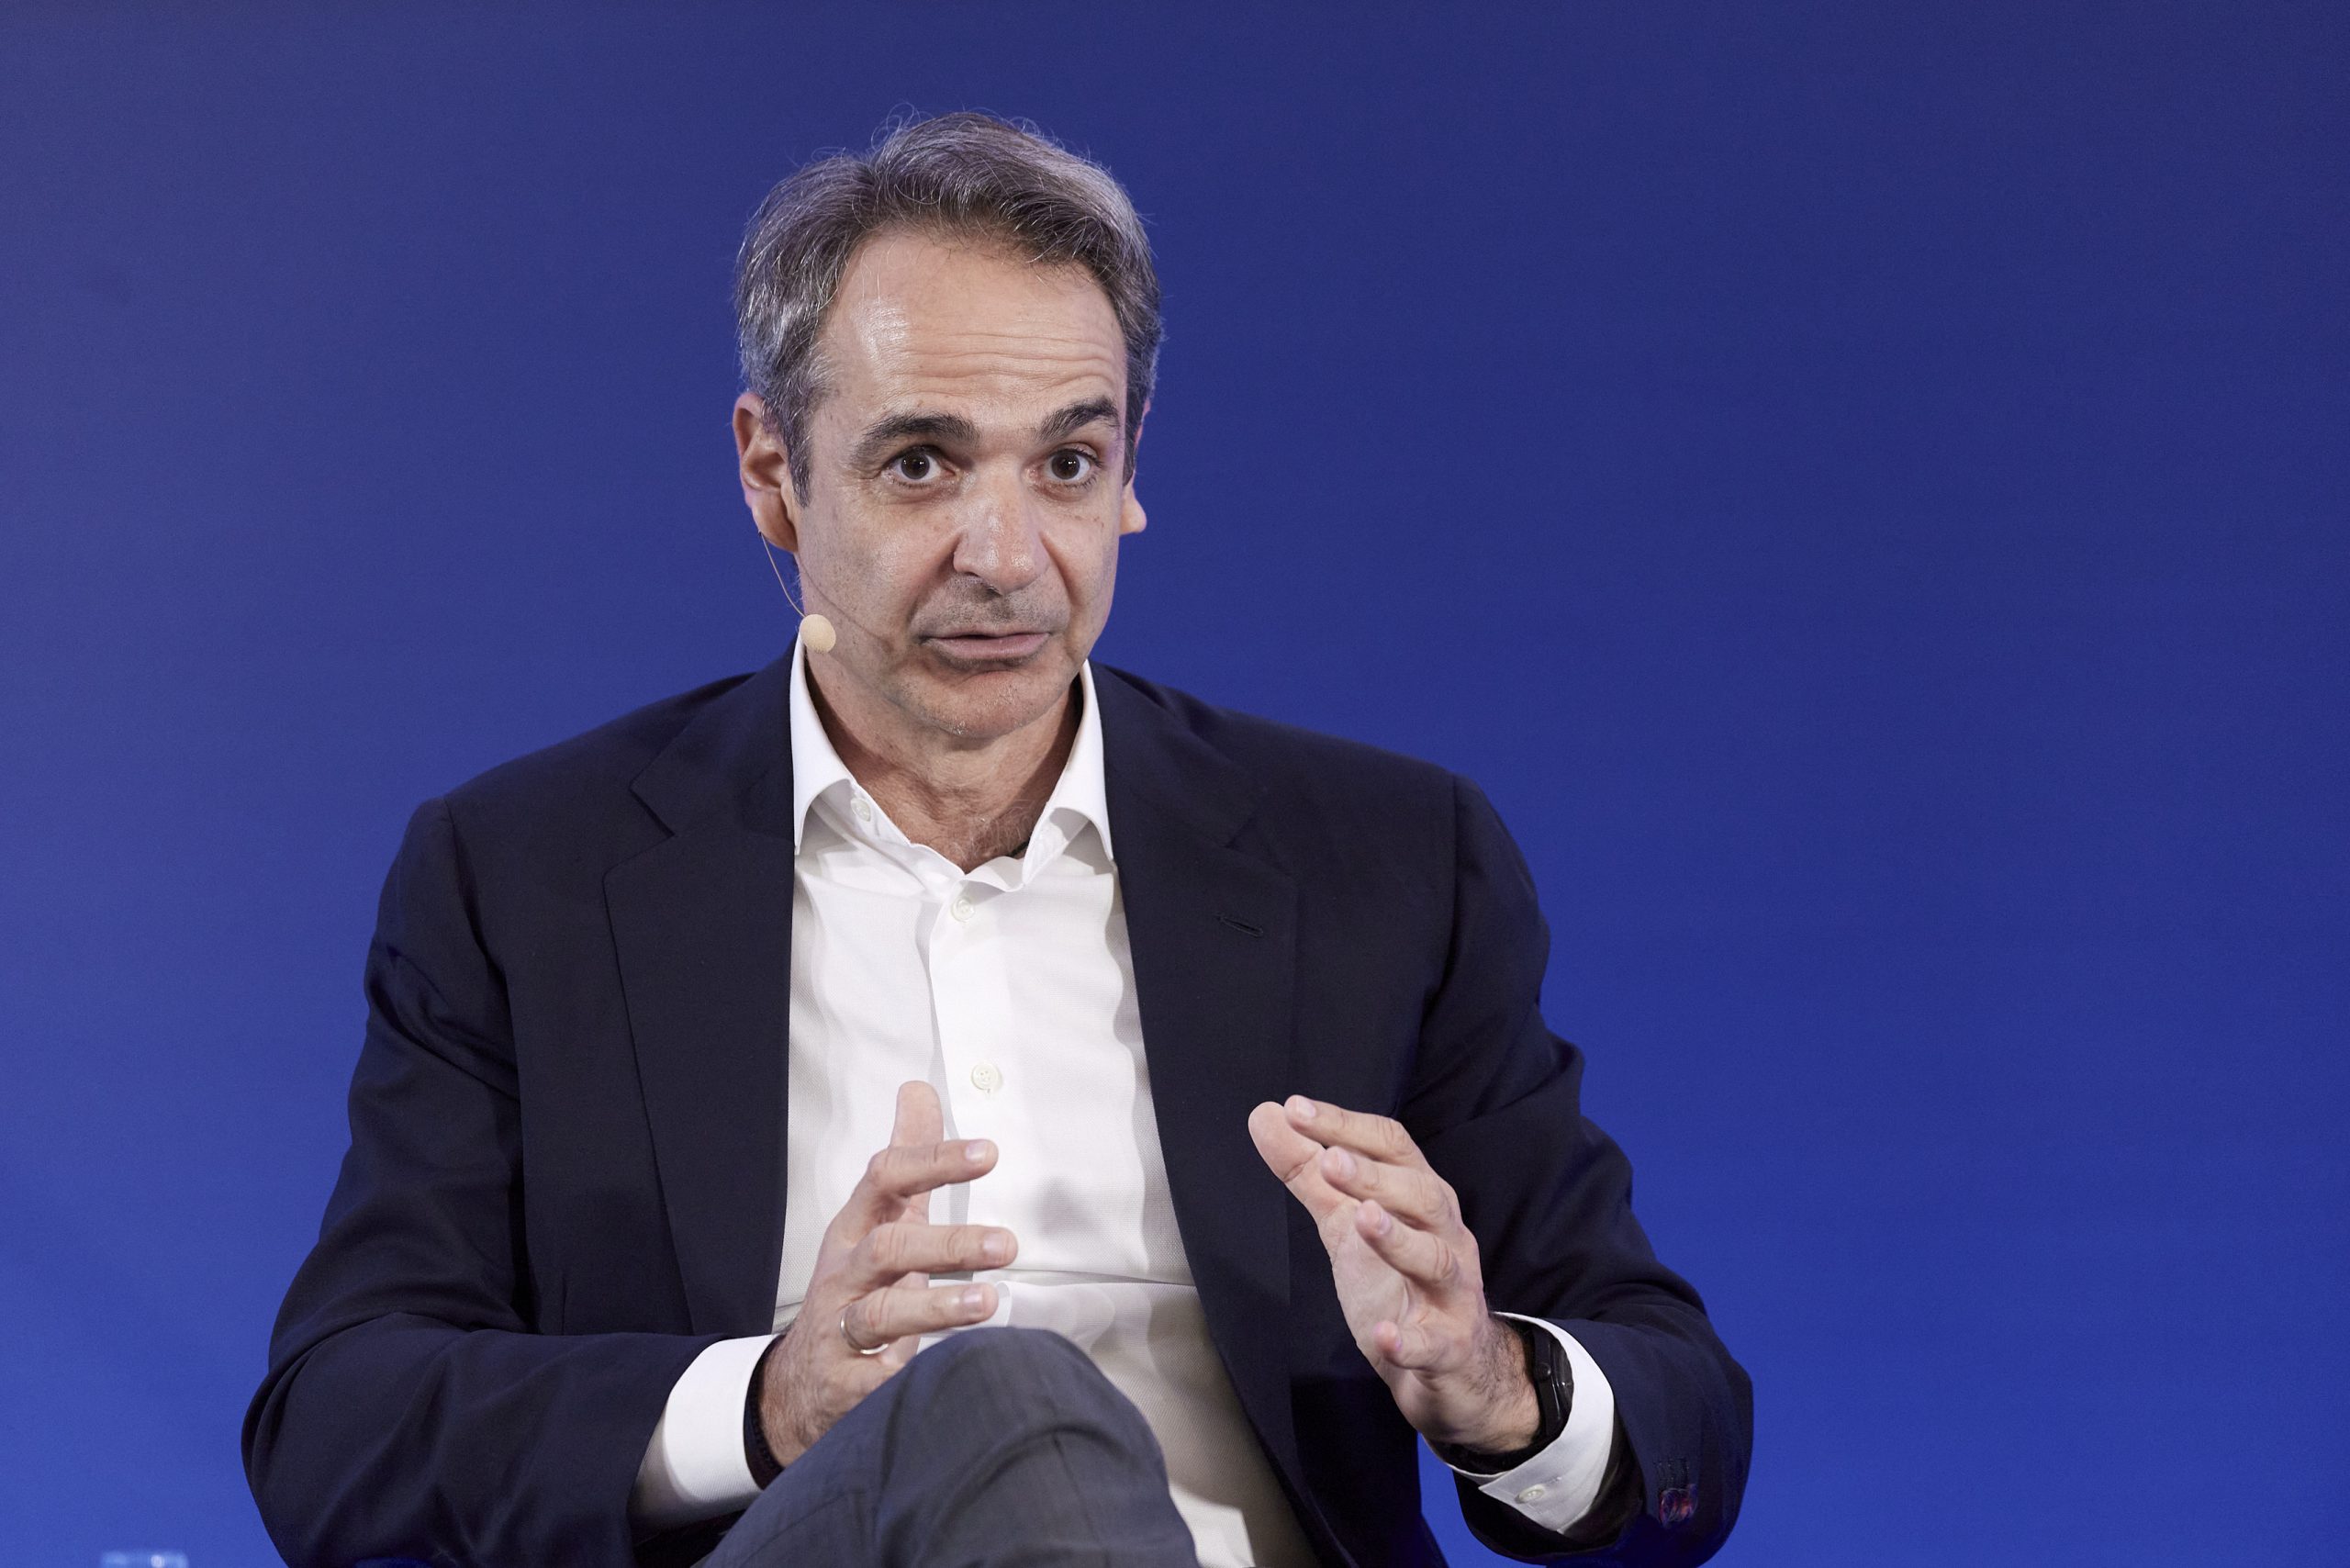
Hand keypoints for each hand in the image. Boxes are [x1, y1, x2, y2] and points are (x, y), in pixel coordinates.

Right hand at [759, 1081, 1017, 1466]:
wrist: (801, 1384)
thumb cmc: (855, 1287)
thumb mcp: (877, 1219)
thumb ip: (906, 1158)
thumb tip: (919, 1089)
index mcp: (856, 1227)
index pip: (885, 1179)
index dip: (933, 1162)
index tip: (988, 1153)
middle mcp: (846, 1275)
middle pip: (888, 1248)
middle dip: (948, 1244)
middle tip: (1007, 1244)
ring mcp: (841, 1331)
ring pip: (882, 1314)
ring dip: (936, 1307)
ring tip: (989, 1303)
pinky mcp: (846, 1386)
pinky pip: (878, 1383)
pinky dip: (909, 1378)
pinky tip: (950, 1374)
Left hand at [1248, 1095, 1538, 1454]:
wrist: (1451, 1370)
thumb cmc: (1398, 1285)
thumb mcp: (1348, 1226)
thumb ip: (1310, 1175)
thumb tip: (1267, 1116)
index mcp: (1420, 1200)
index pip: (1392, 1148)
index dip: (1346, 1126)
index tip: (1296, 1110)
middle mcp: (1445, 1236)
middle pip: (1422, 1195)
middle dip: (1375, 1176)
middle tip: (1328, 1160)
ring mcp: (1453, 1293)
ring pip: (1436, 1259)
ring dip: (1398, 1239)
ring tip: (1362, 1219)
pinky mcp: (1451, 1347)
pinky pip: (1436, 1343)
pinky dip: (1410, 1340)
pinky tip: (1384, 1334)